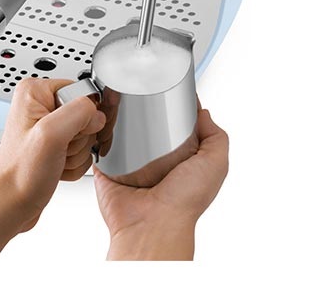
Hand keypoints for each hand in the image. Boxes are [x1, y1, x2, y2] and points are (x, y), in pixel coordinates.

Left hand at [0, 78, 104, 259]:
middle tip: (58, 150)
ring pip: (85, 135)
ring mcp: (47, 126)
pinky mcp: (53, 144)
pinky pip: (81, 150)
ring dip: (76, 154)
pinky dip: (74, 164)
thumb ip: (78, 113)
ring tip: (54, 160)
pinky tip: (56, 167)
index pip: (81, 91)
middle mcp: (40, 105)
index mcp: (35, 91)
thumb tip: (98, 111)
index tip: (69, 133)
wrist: (10, 205)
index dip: (83, 116)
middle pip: (85, 115)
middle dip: (78, 139)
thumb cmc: (19, 174)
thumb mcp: (50, 135)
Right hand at [94, 101, 228, 259]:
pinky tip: (99, 118)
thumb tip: (202, 112)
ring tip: (118, 100)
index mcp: (180, 159)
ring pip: (121, 130)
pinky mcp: (107, 166)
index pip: (176, 123)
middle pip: (148, 123)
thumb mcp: (215, 164)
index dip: (174, 106)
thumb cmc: (183, 203)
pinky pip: (100, 143)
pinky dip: (98, 132)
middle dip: (144, 107)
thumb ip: (216, 136)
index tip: (169, 88)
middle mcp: (154, 161)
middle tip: (141, 92)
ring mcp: (129, 163)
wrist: (151, 224)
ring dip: (118, 117)